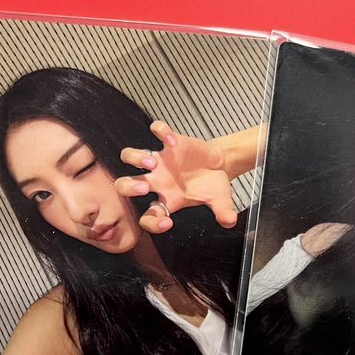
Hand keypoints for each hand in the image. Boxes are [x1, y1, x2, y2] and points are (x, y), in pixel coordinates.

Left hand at [114, 119, 237, 233]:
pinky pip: (157, 132)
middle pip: (125, 186)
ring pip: (130, 156)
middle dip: (130, 187)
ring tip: (153, 162)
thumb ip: (222, 212)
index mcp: (166, 201)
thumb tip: (229, 221)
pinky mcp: (170, 142)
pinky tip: (173, 141)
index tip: (167, 222)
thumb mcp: (219, 201)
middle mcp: (156, 182)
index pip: (147, 217)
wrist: (217, 165)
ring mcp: (160, 161)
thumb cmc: (211, 186)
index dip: (151, 223)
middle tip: (146, 187)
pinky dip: (161, 133)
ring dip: (136, 159)